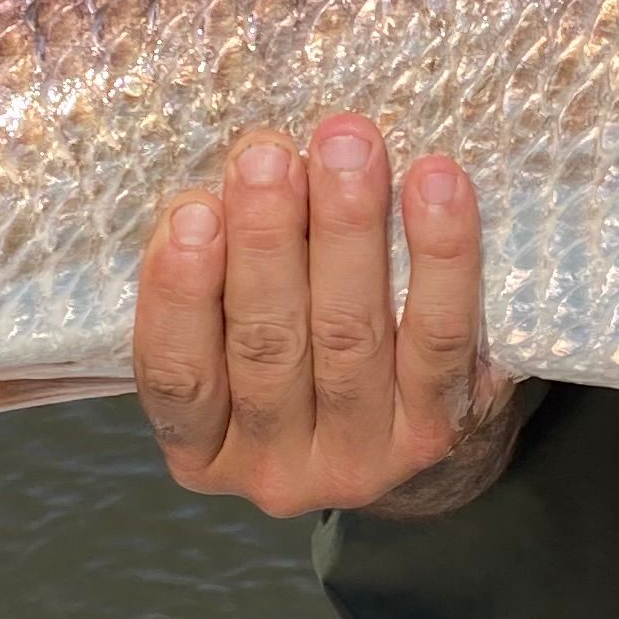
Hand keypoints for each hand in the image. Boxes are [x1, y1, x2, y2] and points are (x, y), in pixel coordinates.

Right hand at [133, 117, 510, 517]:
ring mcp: (362, 455)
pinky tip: (434, 184)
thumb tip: (237, 169)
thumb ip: (220, 274)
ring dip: (346, 230)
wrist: (406, 424)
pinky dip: (440, 256)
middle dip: (265, 239)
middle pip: (267, 345)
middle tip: (267, 155)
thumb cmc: (295, 344)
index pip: (178, 375)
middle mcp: (277, 469)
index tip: (191, 212)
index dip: (178, 294)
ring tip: (346, 149)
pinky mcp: (438, 428)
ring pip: (350, 335)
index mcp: (203, 450)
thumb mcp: (230, 332)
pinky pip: (438, 336)